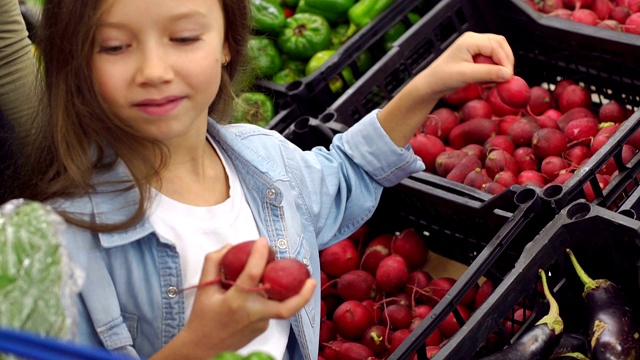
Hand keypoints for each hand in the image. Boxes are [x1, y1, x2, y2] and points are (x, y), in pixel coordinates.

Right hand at [155, 238, 316, 359]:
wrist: (203, 349)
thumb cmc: (202, 317)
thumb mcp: (204, 289)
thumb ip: (214, 263)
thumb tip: (230, 246)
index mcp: (235, 301)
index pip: (252, 274)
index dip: (259, 255)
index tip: (262, 241)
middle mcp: (252, 314)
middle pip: (286, 308)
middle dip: (303, 295)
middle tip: (311, 279)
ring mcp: (260, 324)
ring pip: (280, 306)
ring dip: (291, 293)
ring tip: (297, 279)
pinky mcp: (263, 329)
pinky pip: (271, 309)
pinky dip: (271, 297)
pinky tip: (267, 288)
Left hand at [415, 32, 513, 98]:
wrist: (431, 84)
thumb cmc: (443, 78)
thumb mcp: (466, 75)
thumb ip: (487, 73)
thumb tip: (507, 74)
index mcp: (470, 40)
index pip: (496, 46)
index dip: (505, 60)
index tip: (508, 76)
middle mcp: (474, 39)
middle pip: (499, 45)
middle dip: (505, 61)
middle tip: (506, 78)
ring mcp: (474, 45)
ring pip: (497, 50)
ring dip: (500, 64)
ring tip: (496, 79)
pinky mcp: (474, 54)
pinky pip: (491, 57)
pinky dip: (494, 67)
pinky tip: (489, 78)